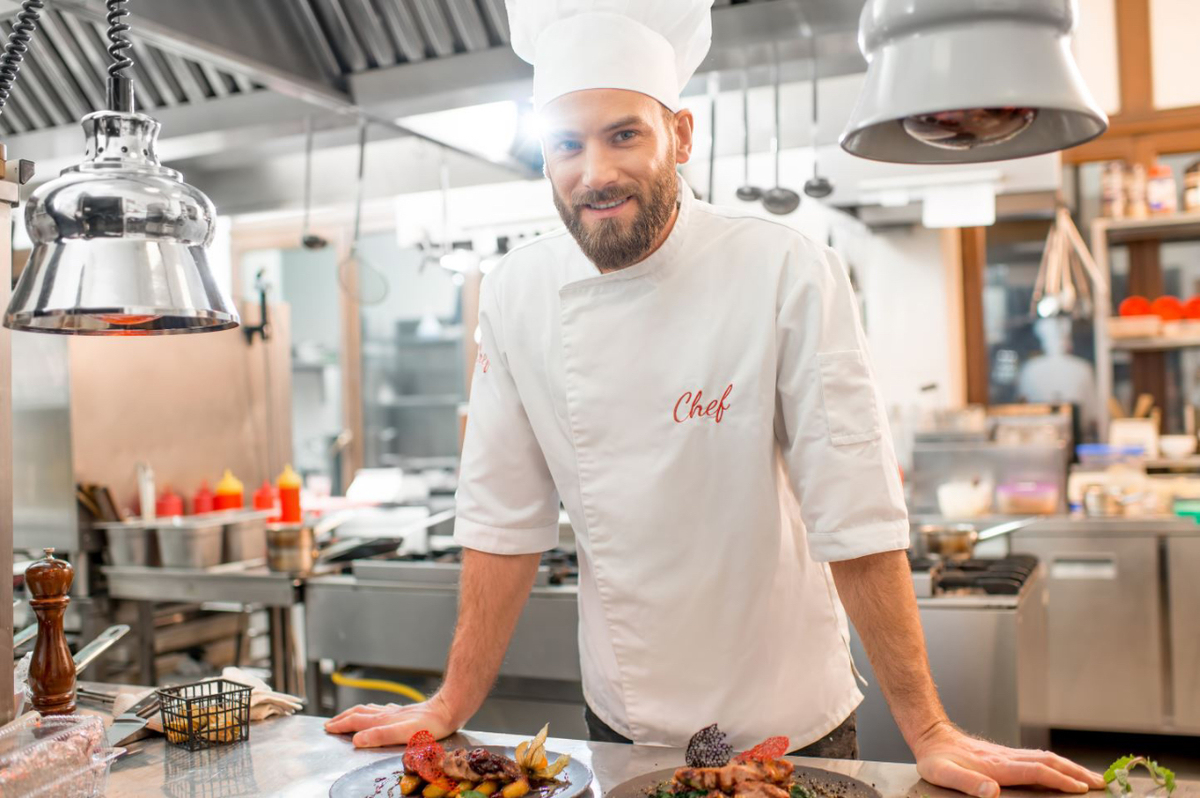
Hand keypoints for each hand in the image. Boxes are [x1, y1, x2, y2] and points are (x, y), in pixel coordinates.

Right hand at [324, 693, 459, 747]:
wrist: (449, 710)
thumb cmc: (429, 725)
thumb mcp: (403, 734)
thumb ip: (379, 736)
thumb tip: (356, 739)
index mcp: (383, 720)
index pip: (356, 721)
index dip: (340, 725)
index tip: (328, 728)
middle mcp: (387, 713)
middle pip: (359, 713)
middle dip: (343, 718)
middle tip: (331, 723)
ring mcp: (396, 711)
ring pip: (370, 710)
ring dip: (355, 713)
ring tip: (348, 716)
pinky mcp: (406, 712)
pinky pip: (383, 710)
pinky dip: (373, 711)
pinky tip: (379, 712)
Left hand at [912, 722, 1105, 797]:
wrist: (931, 736)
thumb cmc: (936, 759)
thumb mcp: (943, 774)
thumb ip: (967, 782)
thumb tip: (990, 791)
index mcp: (997, 766)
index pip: (1036, 771)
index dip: (1060, 780)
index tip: (1082, 789)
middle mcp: (1006, 758)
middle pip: (1049, 762)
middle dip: (1076, 773)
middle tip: (1102, 784)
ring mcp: (1007, 754)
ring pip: (1046, 758)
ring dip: (1070, 767)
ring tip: (1090, 778)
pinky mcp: (1004, 755)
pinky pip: (1037, 758)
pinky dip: (1056, 764)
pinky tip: (1061, 770)